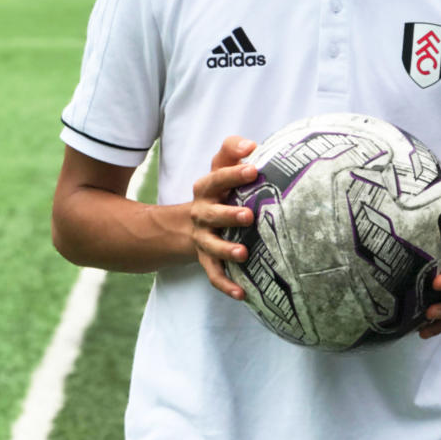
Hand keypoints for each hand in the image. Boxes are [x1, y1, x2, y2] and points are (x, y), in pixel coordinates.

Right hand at [190, 136, 259, 299]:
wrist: (187, 225)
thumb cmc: (218, 192)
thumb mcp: (219, 168)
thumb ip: (233, 151)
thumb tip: (253, 145)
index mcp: (206, 190)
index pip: (217, 178)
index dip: (233, 173)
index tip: (253, 169)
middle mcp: (202, 213)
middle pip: (212, 214)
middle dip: (228, 215)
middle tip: (249, 215)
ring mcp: (203, 238)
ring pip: (211, 246)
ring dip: (225, 251)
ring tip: (242, 254)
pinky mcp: (206, 260)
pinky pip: (214, 274)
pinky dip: (226, 285)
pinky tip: (242, 294)